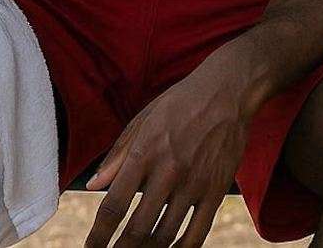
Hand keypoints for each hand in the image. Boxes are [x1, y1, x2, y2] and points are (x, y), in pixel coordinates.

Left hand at [83, 60, 252, 247]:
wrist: (230, 89)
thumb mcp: (143, 120)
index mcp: (144, 152)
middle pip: (137, 228)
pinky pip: (198, 231)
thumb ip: (117, 155)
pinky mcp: (217, 188)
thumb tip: (92, 186)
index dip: (98, 236)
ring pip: (165, 235)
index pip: (114, 206)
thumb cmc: (182, 102)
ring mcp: (195, 182)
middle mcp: (168, 171)